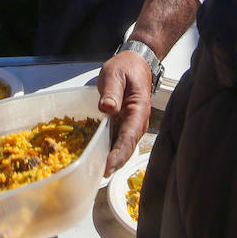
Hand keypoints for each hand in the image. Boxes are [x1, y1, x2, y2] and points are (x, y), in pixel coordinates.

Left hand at [97, 50, 154, 174]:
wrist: (135, 62)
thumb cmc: (126, 68)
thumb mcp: (115, 74)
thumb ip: (112, 91)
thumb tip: (108, 108)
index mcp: (138, 110)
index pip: (129, 136)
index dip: (118, 153)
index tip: (108, 165)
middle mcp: (138, 121)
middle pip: (128, 146)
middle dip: (115, 162)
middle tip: (99, 174)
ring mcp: (133, 124)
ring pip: (125, 146)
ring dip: (113, 158)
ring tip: (97, 170)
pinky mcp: (126, 124)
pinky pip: (120, 140)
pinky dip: (111, 149)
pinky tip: (99, 156)